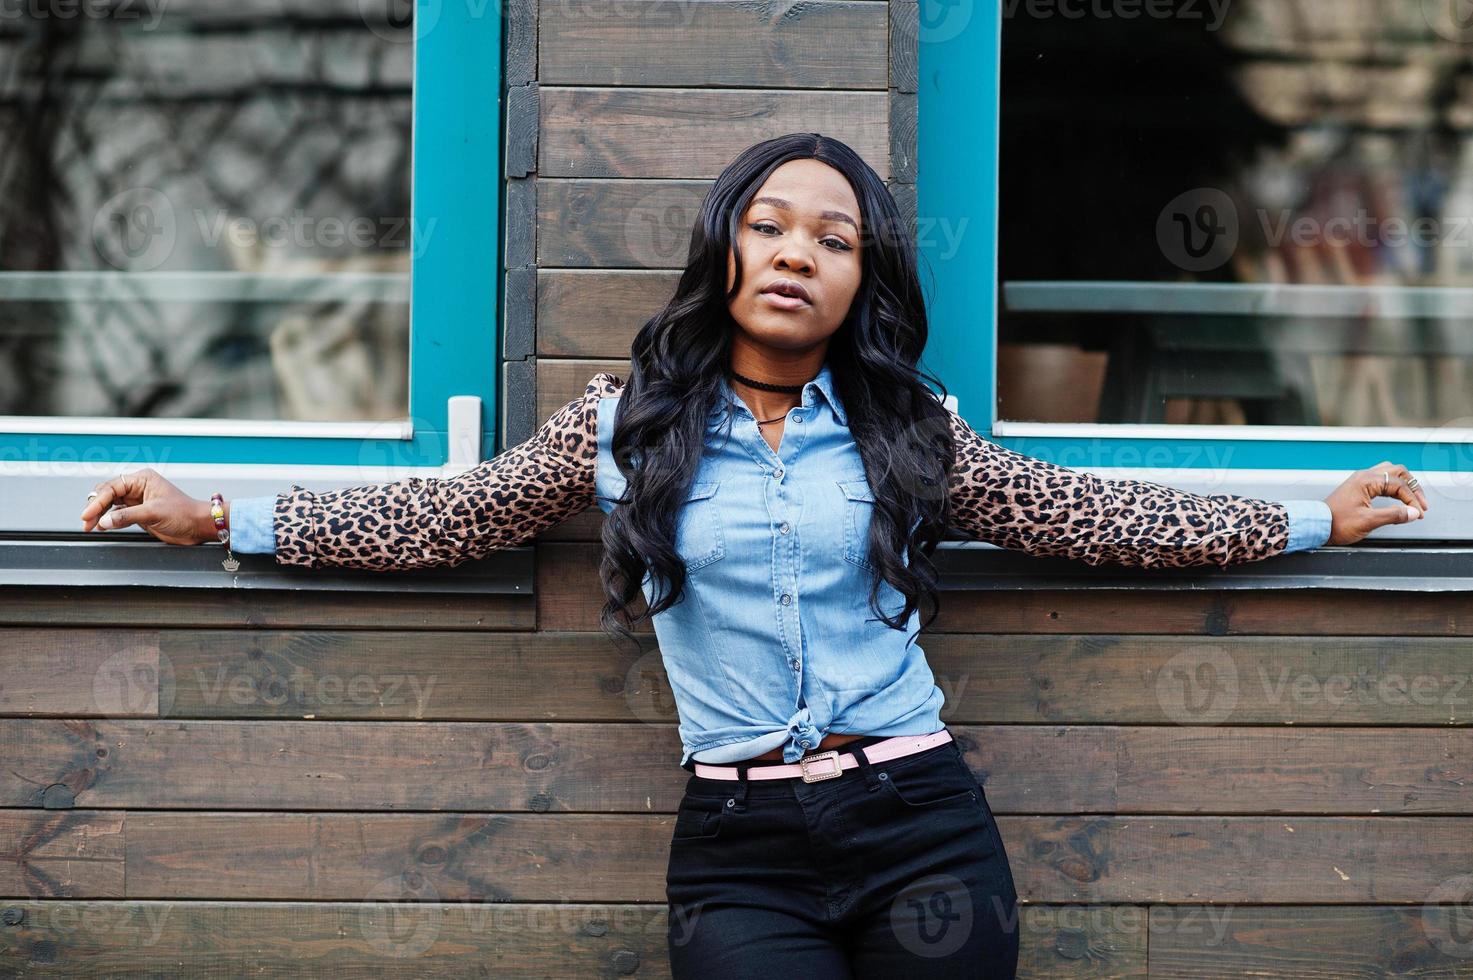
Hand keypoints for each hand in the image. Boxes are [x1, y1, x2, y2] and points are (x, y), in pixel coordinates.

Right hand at [78, 468, 213, 545]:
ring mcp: (137, 500)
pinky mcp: (138, 513)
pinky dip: (108, 520)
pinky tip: (102, 526)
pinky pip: (117, 514)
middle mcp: (138, 487)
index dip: (98, 501)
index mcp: (142, 479)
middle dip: (95, 507)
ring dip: (99, 514)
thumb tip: (104, 520)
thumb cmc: (184, 513)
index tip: (88, 514)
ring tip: (91, 526)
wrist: (198, 526)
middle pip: (107, 494)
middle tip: (87, 521)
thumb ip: (126, 516)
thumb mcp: (153, 513)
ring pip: (110, 504)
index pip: (112, 487)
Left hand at [1323, 461, 1428, 545]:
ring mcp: (1360, 481)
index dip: (1413, 499)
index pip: (1399, 485)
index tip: (1419, 513)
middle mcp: (1364, 476)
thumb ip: (1393, 515)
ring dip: (1404, 486)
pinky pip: (1382, 481)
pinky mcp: (1358, 488)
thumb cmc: (1337, 523)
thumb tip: (1413, 513)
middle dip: (1413, 488)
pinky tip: (1398, 499)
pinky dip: (1394, 488)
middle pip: (1398, 472)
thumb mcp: (1368, 521)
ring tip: (1412, 501)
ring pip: (1390, 474)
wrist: (1317, 526)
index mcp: (1366, 481)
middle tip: (1421, 504)